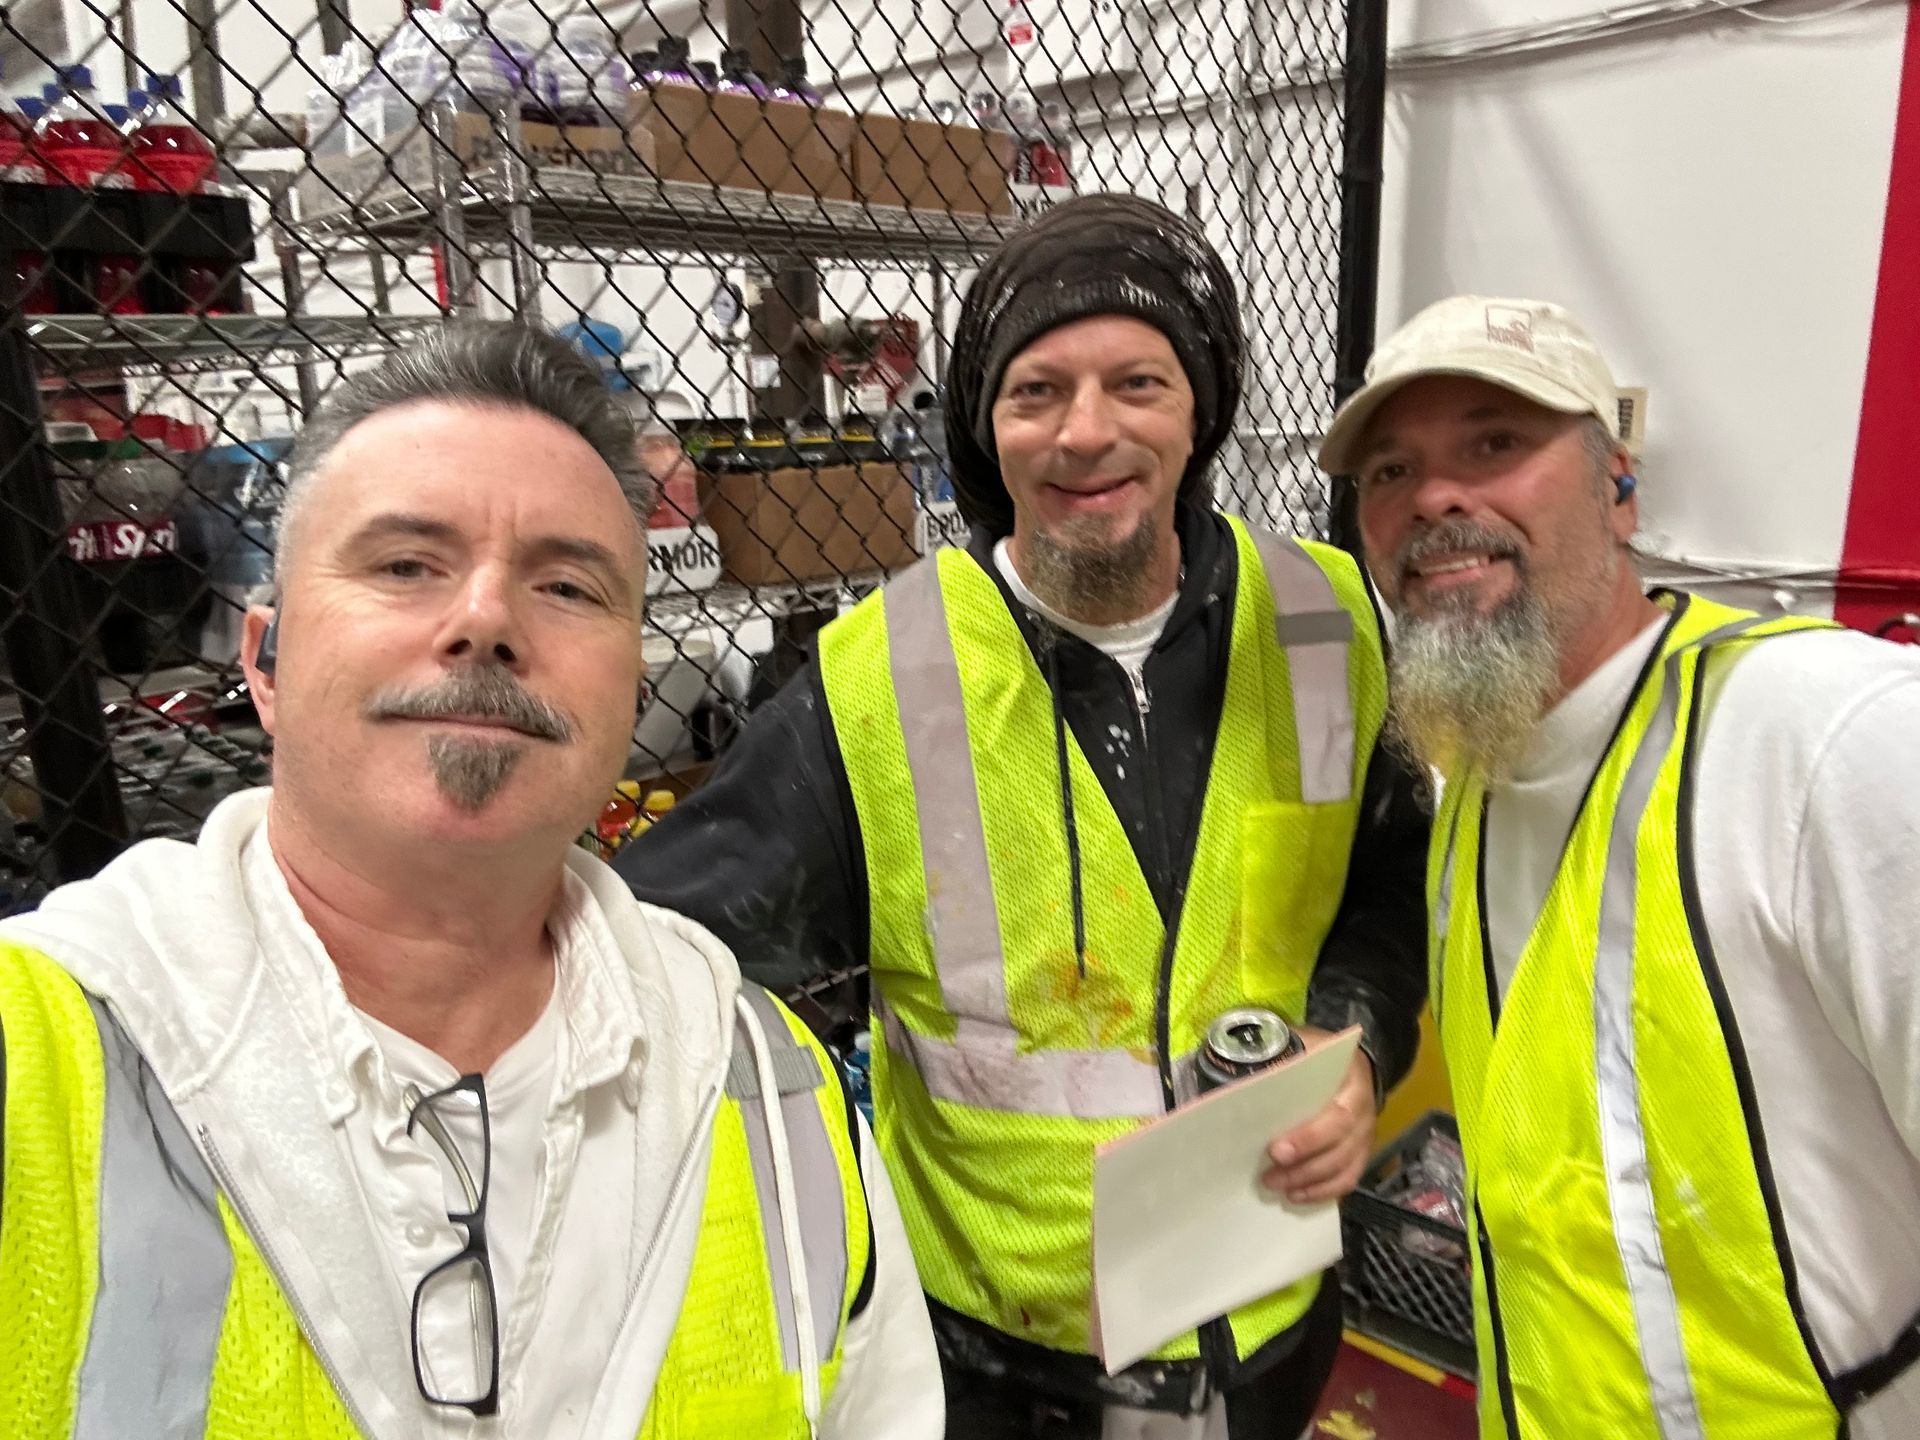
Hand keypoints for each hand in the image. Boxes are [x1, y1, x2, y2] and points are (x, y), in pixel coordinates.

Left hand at [1260, 1026, 1376, 1204]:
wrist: (1351, 1065)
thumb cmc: (1318, 1056)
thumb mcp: (1302, 1045)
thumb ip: (1280, 1059)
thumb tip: (1240, 1074)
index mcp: (1352, 1082)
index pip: (1337, 1116)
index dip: (1308, 1138)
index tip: (1276, 1149)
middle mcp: (1364, 1112)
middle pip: (1340, 1148)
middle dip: (1303, 1165)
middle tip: (1269, 1175)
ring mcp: (1365, 1136)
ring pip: (1344, 1168)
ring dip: (1308, 1182)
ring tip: (1274, 1185)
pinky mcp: (1361, 1154)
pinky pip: (1347, 1179)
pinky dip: (1321, 1191)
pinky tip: (1295, 1195)